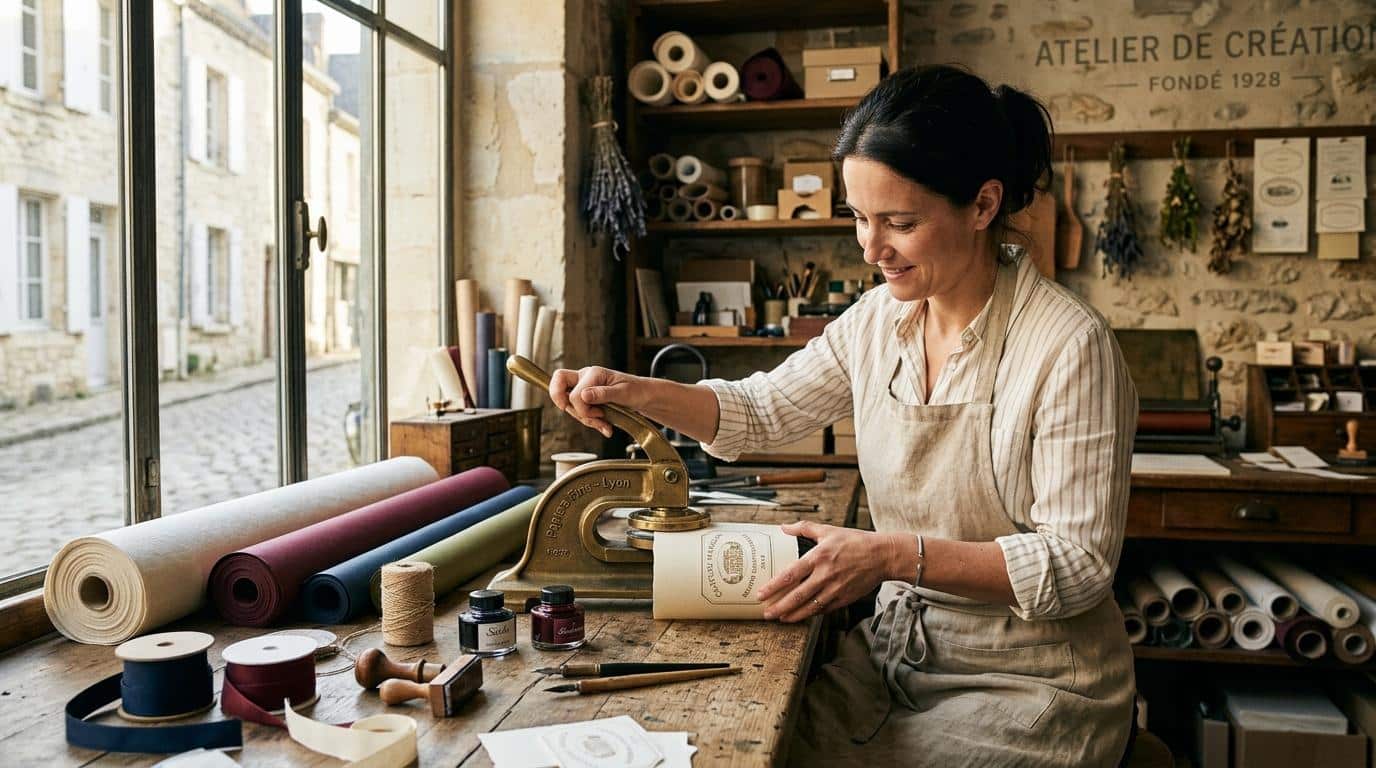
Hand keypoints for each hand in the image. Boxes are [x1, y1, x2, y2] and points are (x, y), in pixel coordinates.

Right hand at [547, 366, 645, 437]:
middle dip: (573, 410)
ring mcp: (584, 388)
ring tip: (605, 424)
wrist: (644, 397)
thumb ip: (602, 393)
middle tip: (595, 416)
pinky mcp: (587, 398)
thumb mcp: (623, 393)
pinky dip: (591, 422)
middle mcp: (585, 378)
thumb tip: (582, 395)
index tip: (591, 413)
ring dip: (587, 419)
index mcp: (593, 373)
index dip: (580, 407)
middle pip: (559, 389)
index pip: (573, 393)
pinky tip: (605, 427)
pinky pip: (579, 411)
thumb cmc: (636, 390)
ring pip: (570, 406)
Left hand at [757, 522, 905, 622]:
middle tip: (766, 613)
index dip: (773, 586)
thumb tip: (783, 528)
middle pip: (797, 596)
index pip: (790, 575)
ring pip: (809, 607)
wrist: (882, 556)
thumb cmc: (855, 541)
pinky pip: (823, 609)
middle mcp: (825, 575)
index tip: (761, 594)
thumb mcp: (829, 530)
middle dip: (779, 607)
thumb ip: (804, 528)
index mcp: (819, 557)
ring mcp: (835, 589)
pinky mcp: (844, 599)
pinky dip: (811, 614)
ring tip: (780, 618)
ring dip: (792, 615)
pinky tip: (801, 615)